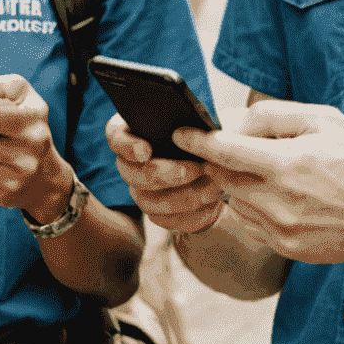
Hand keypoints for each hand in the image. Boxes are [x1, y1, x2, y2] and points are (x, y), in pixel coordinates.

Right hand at [105, 112, 223, 233]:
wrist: (227, 170)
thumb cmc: (214, 138)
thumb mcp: (209, 123)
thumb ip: (195, 123)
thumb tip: (186, 134)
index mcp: (138, 132)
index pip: (116, 136)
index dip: (126, 145)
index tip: (146, 150)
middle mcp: (133, 163)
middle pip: (129, 172)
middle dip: (161, 174)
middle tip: (194, 169)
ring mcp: (143, 190)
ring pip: (146, 201)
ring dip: (181, 196)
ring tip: (212, 187)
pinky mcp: (159, 214)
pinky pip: (165, 221)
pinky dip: (190, 214)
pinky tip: (211, 204)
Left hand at [176, 101, 343, 262]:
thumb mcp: (325, 121)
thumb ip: (273, 115)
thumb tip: (232, 121)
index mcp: (288, 164)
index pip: (223, 150)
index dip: (196, 140)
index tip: (180, 132)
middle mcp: (279, 200)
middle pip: (223, 176)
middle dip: (222, 160)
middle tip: (237, 149)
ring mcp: (280, 229)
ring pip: (236, 199)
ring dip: (242, 184)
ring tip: (275, 174)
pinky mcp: (284, 247)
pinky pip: (251, 221)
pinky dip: (257, 206)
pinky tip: (285, 197)